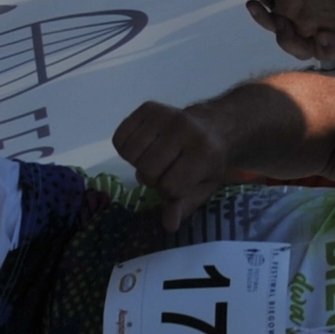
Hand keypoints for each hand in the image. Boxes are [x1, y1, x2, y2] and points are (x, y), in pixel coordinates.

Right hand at [112, 96, 238, 219]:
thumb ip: (185, 205)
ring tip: (153, 158)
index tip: (179, 183)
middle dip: (153, 178)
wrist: (215, 126)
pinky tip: (142, 146)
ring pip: (130, 153)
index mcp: (202, 153)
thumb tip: (169, 225)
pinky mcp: (148, 107)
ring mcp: (164, 115)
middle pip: (147, 170)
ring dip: (137, 162)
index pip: (169, 186)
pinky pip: (120, 137)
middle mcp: (183, 130)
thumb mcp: (204, 187)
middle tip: (164, 170)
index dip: (169, 191)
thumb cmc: (208, 162)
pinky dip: (125, 148)